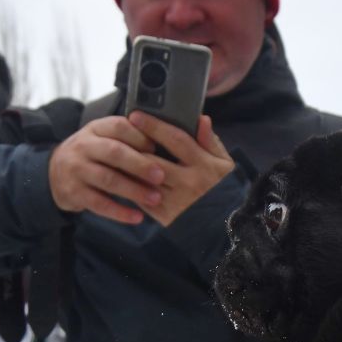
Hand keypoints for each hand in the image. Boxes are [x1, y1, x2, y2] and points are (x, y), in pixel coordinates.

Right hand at [47, 114, 165, 225]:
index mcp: (95, 129)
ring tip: (155, 198)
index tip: (158, 148)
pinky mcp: (74, 192)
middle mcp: (84, 146)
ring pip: (108, 180)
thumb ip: (126, 138)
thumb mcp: (102, 138)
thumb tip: (162, 143)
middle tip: (161, 176)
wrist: (54, 173)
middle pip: (114, 153)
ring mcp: (77, 170)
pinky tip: (137, 217)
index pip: (119, 127)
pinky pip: (100, 204)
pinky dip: (120, 212)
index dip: (140, 137)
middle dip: (140, 165)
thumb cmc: (91, 155)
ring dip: (134, 190)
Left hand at [127, 113, 233, 227]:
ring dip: (128, 167)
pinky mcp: (167, 216)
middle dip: (133, 146)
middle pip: (153, 160)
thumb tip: (201, 119)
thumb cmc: (224, 189)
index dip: (154, 125)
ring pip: (144, 180)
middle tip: (116, 134)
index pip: (175, 139)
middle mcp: (189, 182)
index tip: (135, 115)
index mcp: (204, 165)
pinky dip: (132, 187)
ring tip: (115, 154)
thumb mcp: (225, 164)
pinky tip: (124, 176)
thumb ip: (211, 142)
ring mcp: (177, 201)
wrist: (226, 225)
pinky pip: (142, 199)